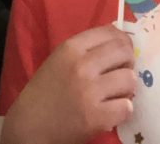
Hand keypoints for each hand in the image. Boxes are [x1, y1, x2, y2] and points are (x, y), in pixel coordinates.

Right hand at [2, 25, 134, 143]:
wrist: (29, 127)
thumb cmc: (44, 92)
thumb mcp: (59, 60)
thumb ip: (86, 50)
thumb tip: (120, 43)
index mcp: (71, 48)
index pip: (111, 32)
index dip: (123, 42)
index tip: (123, 52)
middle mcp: (82, 65)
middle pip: (124, 52)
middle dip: (128, 62)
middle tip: (121, 72)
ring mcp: (90, 91)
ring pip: (130, 79)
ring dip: (126, 88)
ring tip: (115, 94)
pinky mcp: (96, 117)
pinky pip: (126, 107)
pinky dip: (122, 110)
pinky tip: (111, 111)